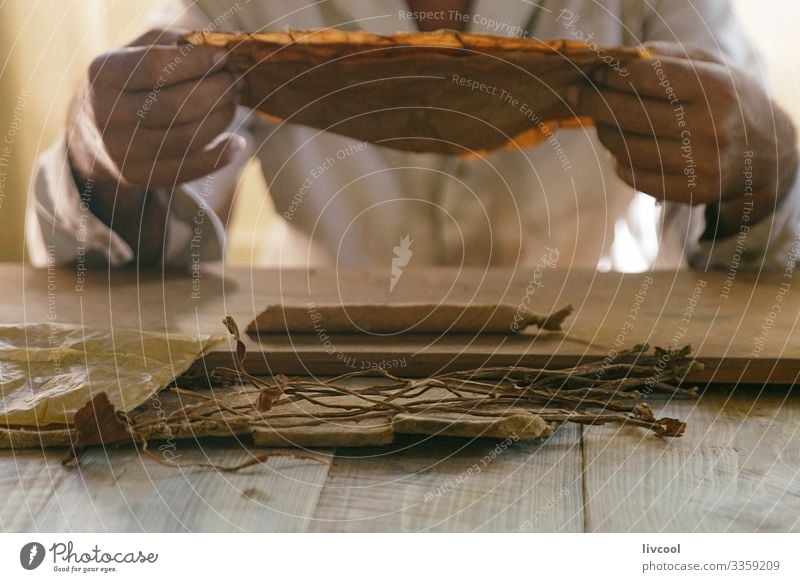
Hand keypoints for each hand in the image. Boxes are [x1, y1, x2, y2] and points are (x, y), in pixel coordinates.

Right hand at [66, 29, 242, 262]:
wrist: (89, 140)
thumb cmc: (123, 86)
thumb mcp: (130, 55)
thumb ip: (168, 43)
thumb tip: (214, 47)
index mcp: (104, 75)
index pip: (154, 67)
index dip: (195, 61)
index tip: (223, 57)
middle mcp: (109, 115)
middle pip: (176, 105)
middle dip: (216, 91)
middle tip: (235, 82)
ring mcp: (125, 151)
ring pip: (187, 138)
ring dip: (222, 119)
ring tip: (234, 103)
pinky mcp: (143, 176)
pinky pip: (191, 169)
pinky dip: (221, 156)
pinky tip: (236, 142)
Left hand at [569, 42, 797, 237]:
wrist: (766, 154)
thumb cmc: (728, 101)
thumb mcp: (712, 66)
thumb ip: (669, 56)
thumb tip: (622, 58)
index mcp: (715, 89)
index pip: (647, 79)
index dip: (613, 76)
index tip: (596, 74)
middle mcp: (710, 128)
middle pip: (630, 115)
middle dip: (596, 103)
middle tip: (578, 95)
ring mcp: (702, 165)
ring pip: (627, 149)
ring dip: (605, 134)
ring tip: (602, 123)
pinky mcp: (692, 192)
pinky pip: (636, 178)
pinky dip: (620, 163)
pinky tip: (622, 151)